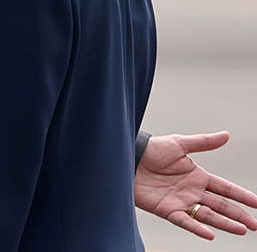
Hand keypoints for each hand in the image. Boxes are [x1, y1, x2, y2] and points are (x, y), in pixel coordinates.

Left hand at [135, 131, 256, 239]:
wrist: (126, 157)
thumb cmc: (151, 149)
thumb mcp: (179, 144)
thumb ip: (203, 142)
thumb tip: (227, 135)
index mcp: (198, 176)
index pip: (225, 188)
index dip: (241, 196)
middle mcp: (192, 191)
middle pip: (220, 205)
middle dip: (239, 215)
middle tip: (255, 226)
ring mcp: (180, 202)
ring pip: (208, 215)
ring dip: (225, 223)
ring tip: (242, 230)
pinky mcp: (166, 209)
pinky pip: (184, 221)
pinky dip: (197, 227)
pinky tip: (210, 234)